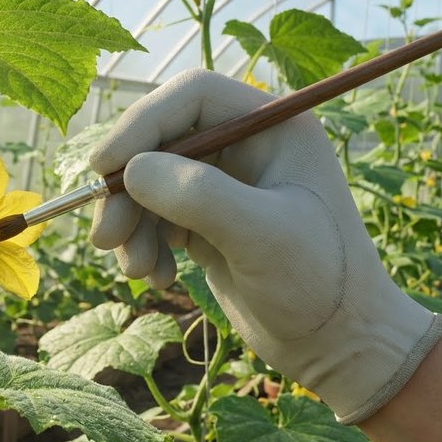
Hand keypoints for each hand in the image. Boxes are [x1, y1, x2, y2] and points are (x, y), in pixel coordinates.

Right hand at [89, 68, 441, 423]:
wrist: (337, 344)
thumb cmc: (317, 283)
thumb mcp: (260, 236)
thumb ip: (196, 196)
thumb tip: (129, 170)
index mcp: (273, 127)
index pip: (192, 97)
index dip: (141, 123)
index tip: (103, 167)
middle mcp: (245, 147)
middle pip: (159, 141)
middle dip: (125, 189)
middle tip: (106, 238)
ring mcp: (223, 185)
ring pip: (148, 183)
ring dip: (129, 225)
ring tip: (136, 271)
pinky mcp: (206, 222)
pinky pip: (153, 217)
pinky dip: (143, 245)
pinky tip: (159, 278)